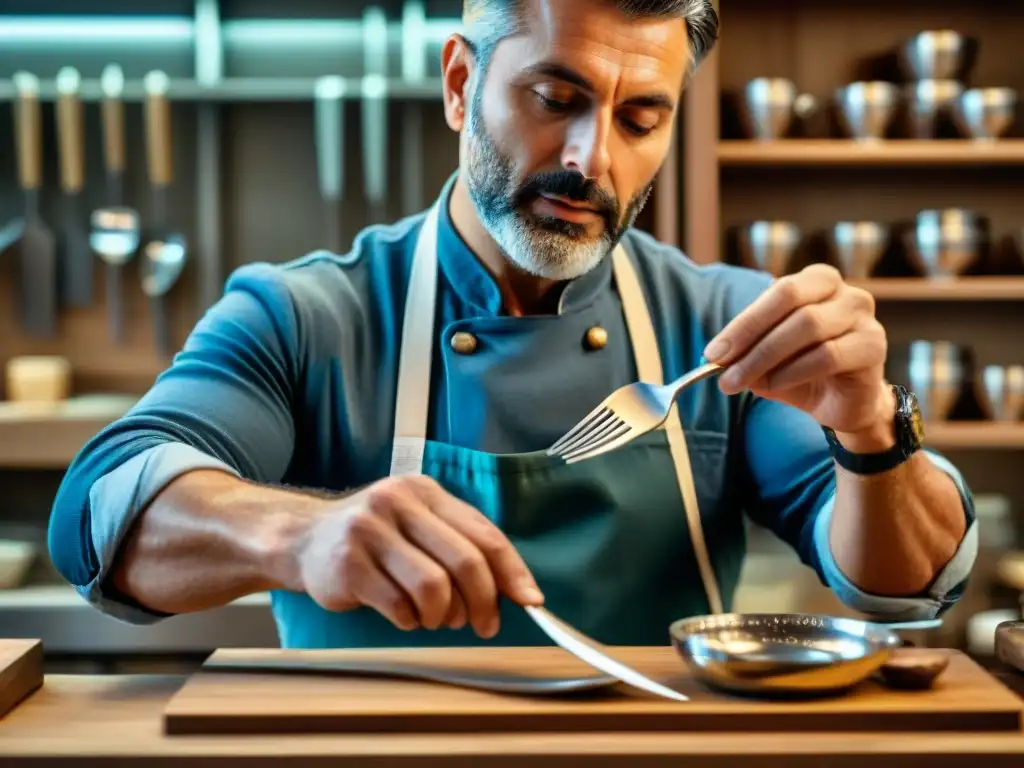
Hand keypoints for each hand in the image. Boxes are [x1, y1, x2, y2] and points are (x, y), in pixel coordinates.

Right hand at [293, 475, 543, 637]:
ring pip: (433, 587)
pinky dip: (409, 621)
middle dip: (483, 602)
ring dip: (441, 616)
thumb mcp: (416, 525)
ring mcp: (370, 530)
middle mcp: (398, 502)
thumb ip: (459, 545)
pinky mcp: (348, 563)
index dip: (512, 571)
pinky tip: (402, 616)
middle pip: (465, 562)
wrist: (302, 540)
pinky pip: (398, 605)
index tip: (530, 601)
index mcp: (425, 491)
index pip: (484, 533)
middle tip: (483, 625)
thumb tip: (515, 589)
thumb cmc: (374, 540)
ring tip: (433, 619)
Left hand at [703, 264, 891, 437]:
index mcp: (817, 282)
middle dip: (751, 336)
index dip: (743, 322)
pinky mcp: (873, 347)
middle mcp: (846, 292)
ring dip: (766, 358)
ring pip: (808, 326)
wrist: (844, 405)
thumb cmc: (802, 373)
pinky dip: (792, 372)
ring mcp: (864, 317)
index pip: (777, 292)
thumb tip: (716, 356)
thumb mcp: (766, 358)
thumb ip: (745, 350)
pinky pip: (827, 355)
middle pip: (791, 300)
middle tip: (722, 369)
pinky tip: (773, 386)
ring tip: (745, 383)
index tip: (713, 353)